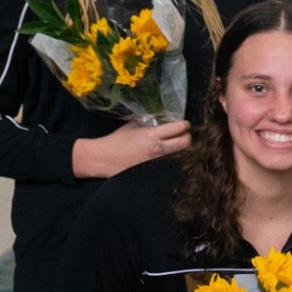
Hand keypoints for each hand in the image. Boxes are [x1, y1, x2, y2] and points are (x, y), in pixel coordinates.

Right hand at [71, 120, 190, 178]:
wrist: (103, 159)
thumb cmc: (116, 141)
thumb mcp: (132, 126)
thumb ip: (149, 123)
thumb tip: (163, 120)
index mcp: (151, 135)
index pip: (179, 128)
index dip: (185, 125)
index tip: (184, 124)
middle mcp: (157, 149)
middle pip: (186, 143)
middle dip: (187, 137)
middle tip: (183, 135)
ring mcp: (157, 162)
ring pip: (181, 155)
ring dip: (182, 149)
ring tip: (176, 145)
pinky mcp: (155, 171)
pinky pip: (171, 164)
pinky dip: (173, 158)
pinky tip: (168, 155)